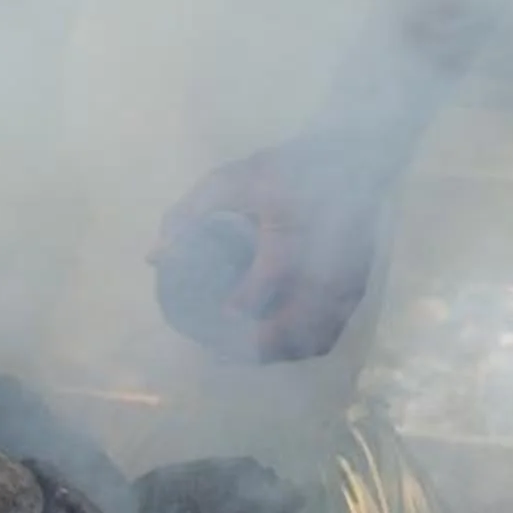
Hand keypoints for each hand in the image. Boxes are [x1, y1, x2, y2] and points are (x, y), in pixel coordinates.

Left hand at [151, 135, 396, 362]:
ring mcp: (344, 285)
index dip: (236, 309)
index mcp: (287, 244)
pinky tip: (279, 346)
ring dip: (278, 352)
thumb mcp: (232, 180)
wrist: (353, 158)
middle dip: (254, 347)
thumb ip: (190, 213)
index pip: (259, 290)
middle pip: (290, 330)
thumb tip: (156, 256)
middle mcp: (321, 273)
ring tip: (244, 354)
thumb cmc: (288, 168)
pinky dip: (303, 345)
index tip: (216, 314)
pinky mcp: (357, 288)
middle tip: (220, 351)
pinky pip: (331, 331)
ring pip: (312, 339)